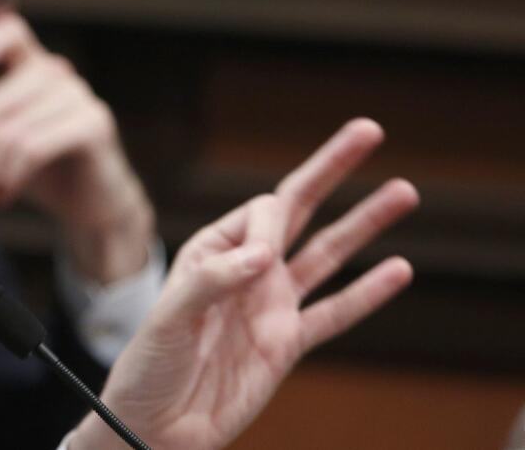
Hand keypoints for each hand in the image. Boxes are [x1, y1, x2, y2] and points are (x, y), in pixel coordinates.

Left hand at [0, 12, 152, 282]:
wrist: (93, 204)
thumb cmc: (41, 167)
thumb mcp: (2, 132)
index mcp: (31, 64)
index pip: (6, 30)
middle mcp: (56, 71)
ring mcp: (77, 94)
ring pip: (7, 135)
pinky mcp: (93, 123)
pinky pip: (32, 148)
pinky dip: (11, 178)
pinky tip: (7, 197)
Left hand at [70, 118, 416, 449]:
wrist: (155, 427)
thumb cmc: (148, 367)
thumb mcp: (169, 317)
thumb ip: (215, 280)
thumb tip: (264, 255)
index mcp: (212, 252)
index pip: (261, 214)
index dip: (271, 227)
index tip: (261, 263)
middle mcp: (246, 271)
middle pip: (297, 210)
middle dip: (331, 170)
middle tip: (368, 131)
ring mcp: (271, 305)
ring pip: (327, 255)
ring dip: (364, 224)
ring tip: (403, 190)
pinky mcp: (287, 344)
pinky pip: (335, 313)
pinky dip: (367, 293)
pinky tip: (398, 268)